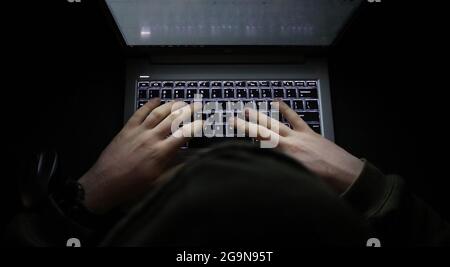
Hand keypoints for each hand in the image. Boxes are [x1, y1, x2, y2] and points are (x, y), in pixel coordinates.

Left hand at [79, 98, 201, 213]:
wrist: (105, 184)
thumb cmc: (131, 186)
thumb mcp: (158, 182)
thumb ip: (175, 169)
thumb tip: (190, 161)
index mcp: (160, 153)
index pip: (184, 134)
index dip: (196, 126)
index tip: (203, 122)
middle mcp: (150, 139)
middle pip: (173, 119)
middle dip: (188, 110)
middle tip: (196, 105)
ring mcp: (138, 132)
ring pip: (158, 113)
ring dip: (171, 105)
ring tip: (181, 102)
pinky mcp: (127, 129)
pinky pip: (140, 112)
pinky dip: (149, 104)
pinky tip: (156, 100)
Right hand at [231, 101, 363, 192]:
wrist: (348, 177)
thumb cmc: (325, 185)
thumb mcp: (297, 182)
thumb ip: (280, 172)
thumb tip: (265, 169)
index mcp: (285, 158)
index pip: (259, 145)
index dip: (244, 137)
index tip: (233, 133)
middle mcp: (289, 145)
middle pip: (263, 132)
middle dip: (247, 125)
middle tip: (235, 119)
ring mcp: (300, 137)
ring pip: (276, 124)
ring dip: (261, 116)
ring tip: (249, 109)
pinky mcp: (310, 134)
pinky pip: (295, 119)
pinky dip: (286, 110)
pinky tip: (278, 102)